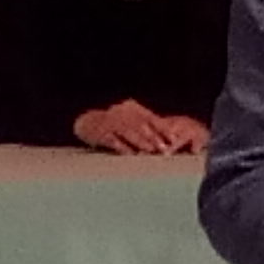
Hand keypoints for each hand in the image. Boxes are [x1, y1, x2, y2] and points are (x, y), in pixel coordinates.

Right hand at [75, 99, 203, 154]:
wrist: (89, 124)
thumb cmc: (116, 126)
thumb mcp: (131, 122)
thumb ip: (148, 129)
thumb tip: (170, 140)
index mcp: (132, 108)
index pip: (150, 118)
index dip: (162, 128)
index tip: (173, 139)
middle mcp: (121, 112)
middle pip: (140, 124)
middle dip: (153, 137)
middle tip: (164, 148)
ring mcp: (110, 121)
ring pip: (127, 131)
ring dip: (140, 141)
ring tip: (150, 151)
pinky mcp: (100, 132)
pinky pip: (113, 139)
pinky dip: (123, 147)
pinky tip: (131, 154)